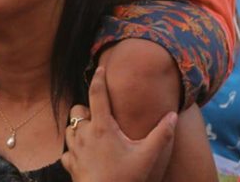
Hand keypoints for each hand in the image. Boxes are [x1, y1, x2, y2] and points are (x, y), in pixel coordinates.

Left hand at [62, 67, 176, 181]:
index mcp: (101, 127)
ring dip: (78, 128)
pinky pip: (67, 151)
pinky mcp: (70, 165)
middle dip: (85, 109)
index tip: (100, 68)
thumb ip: (161, 135)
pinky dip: (73, 149)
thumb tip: (173, 115)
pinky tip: (84, 155)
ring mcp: (74, 150)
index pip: (96, 94)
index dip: (98, 78)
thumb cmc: (124, 179)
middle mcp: (84, 134)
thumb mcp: (146, 156)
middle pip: (77, 110)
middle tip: (100, 116)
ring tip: (93, 134)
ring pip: (69, 129)